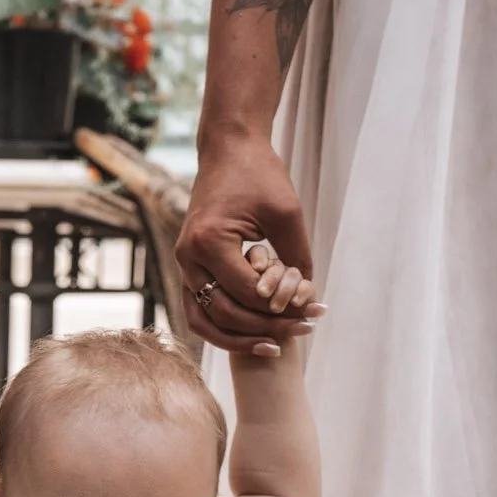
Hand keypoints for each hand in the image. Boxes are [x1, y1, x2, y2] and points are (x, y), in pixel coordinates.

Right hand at [177, 132, 316, 353]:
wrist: (228, 150)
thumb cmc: (259, 174)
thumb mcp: (287, 212)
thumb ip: (297, 256)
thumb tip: (307, 298)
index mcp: (208, 241)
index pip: (246, 293)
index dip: (281, 307)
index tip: (313, 312)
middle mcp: (188, 258)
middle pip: (225, 314)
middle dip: (267, 327)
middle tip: (305, 329)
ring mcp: (183, 265)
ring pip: (205, 323)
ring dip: (240, 339)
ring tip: (276, 347)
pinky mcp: (188, 268)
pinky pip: (200, 312)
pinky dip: (224, 329)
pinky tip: (254, 337)